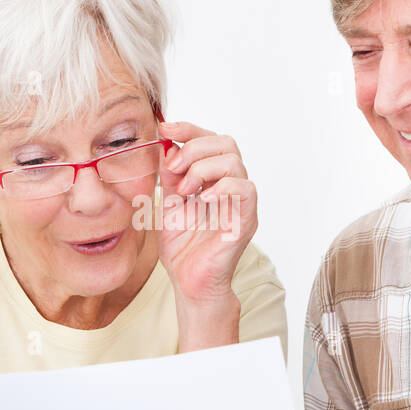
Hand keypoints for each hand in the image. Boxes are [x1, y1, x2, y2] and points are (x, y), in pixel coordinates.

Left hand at [155, 120, 256, 304]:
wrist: (189, 281)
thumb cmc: (182, 247)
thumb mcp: (167, 202)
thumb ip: (169, 176)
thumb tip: (164, 146)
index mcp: (214, 178)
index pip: (210, 140)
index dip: (189, 129)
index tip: (165, 128)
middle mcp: (231, 185)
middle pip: (225, 143)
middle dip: (195, 147)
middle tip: (173, 167)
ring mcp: (241, 202)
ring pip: (234, 161)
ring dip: (203, 168)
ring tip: (185, 189)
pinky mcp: (246, 218)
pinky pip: (245, 188)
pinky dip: (222, 186)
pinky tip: (203, 198)